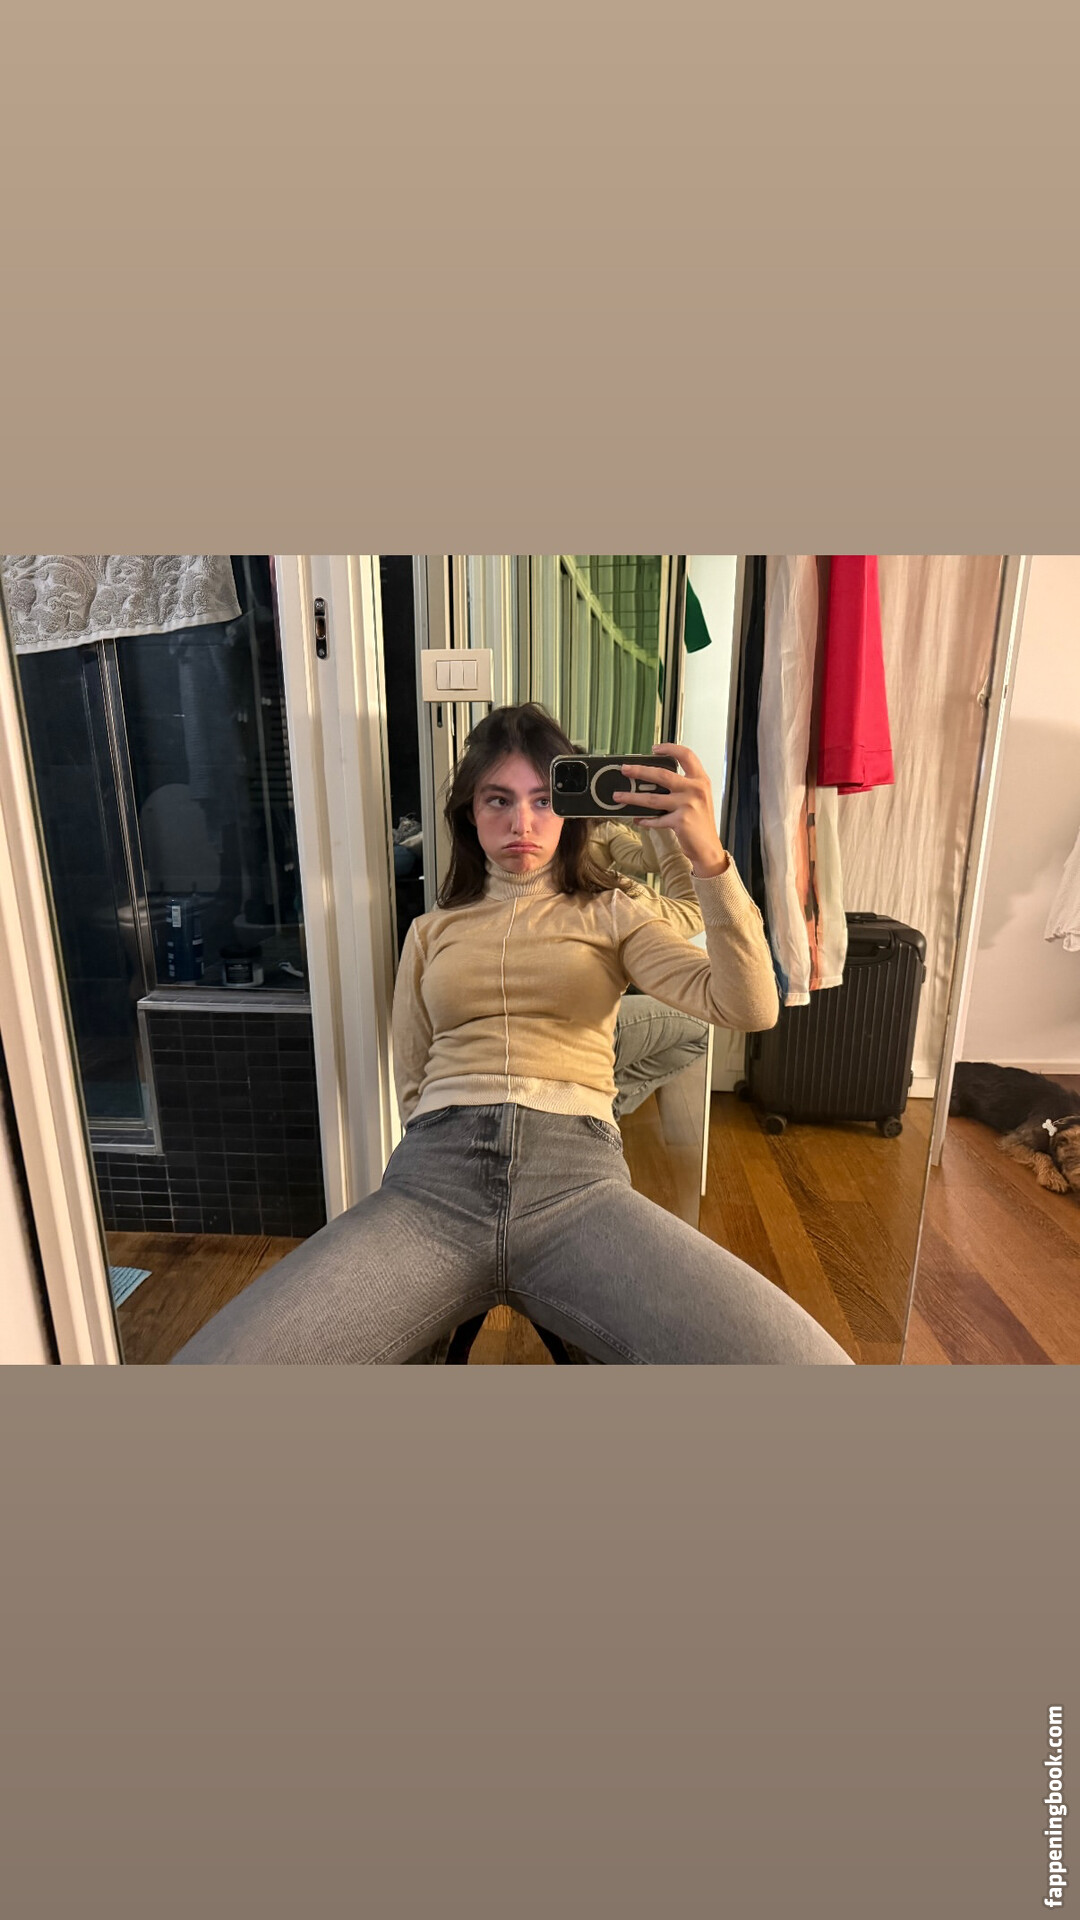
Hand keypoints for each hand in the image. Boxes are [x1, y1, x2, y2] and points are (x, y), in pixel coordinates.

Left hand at [614, 744, 729, 876]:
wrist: (708, 847)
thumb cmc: (701, 823)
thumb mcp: (698, 798)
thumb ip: (682, 786)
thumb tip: (653, 780)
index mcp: (700, 780)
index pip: (686, 755)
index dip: (670, 748)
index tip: (654, 749)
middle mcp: (695, 790)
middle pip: (662, 774)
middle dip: (640, 771)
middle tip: (625, 769)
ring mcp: (687, 805)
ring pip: (652, 798)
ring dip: (632, 797)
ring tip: (618, 796)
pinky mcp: (680, 821)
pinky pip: (655, 819)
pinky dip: (645, 820)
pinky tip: (637, 818)